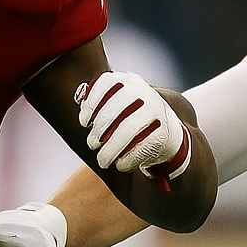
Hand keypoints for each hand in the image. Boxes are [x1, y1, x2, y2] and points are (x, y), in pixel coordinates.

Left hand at [75, 71, 190, 184]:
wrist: (167, 133)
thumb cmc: (132, 119)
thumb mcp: (118, 104)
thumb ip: (100, 102)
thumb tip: (79, 101)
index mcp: (129, 81)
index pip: (105, 84)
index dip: (91, 104)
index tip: (84, 122)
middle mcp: (143, 92)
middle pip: (113, 111)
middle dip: (98, 132)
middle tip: (92, 144)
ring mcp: (156, 111)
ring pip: (127, 131)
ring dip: (110, 150)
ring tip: (103, 160)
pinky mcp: (164, 132)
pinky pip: (142, 147)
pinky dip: (128, 159)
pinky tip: (120, 165)